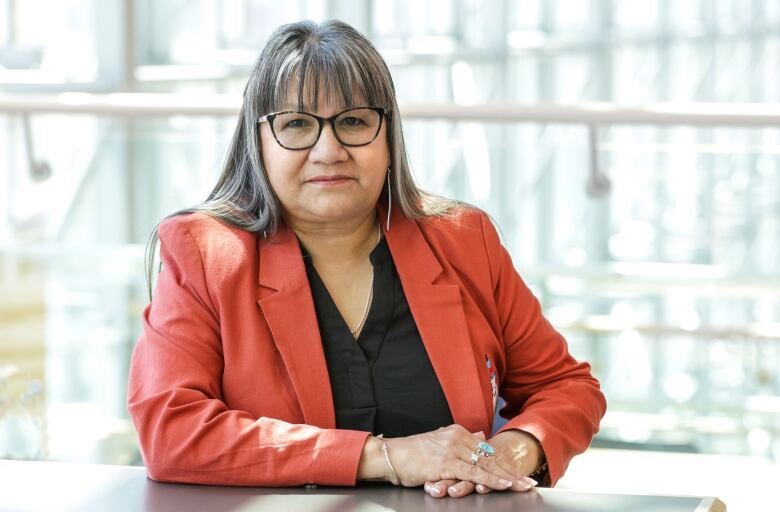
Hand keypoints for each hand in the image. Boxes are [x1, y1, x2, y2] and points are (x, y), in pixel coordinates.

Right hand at [423, 429, 542, 497]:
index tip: (520, 473)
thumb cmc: (412, 453)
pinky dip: (491, 480)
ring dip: (507, 478)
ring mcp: (453, 450)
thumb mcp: (440, 441)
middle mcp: (458, 438)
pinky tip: (503, 485)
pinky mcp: (446, 463)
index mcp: (458, 432)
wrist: (391, 455)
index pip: (487, 450)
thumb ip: (461, 439)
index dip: (505, 463)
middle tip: (530, 482)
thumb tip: (481, 436)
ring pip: (486, 466)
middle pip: (491, 458)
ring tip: (523, 485)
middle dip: (512, 471)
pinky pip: (474, 473)